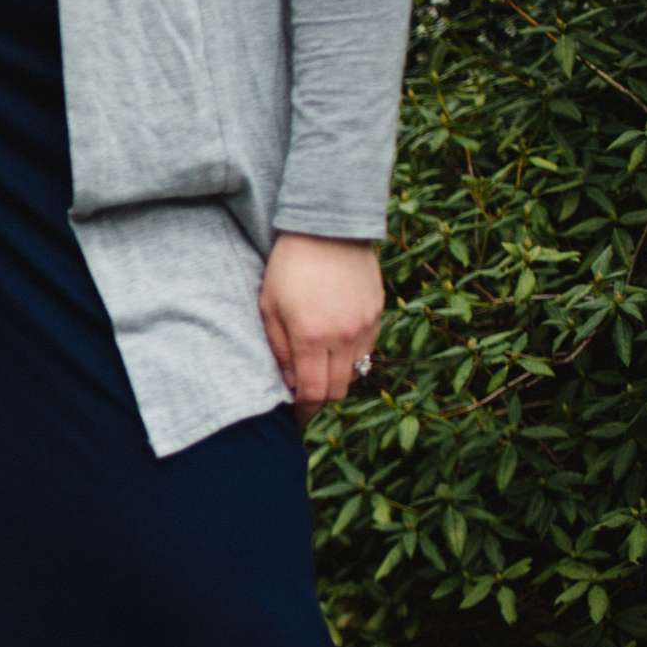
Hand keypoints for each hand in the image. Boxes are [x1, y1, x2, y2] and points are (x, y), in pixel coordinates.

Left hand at [258, 231, 383, 419]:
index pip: (313, 392)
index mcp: (310, 336)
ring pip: (356, 373)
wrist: (327, 229)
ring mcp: (365, 325)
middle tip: (307, 396)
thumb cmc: (288, 267)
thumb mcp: (269, 307)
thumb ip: (278, 349)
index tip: (298, 417)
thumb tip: (290, 382)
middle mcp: (343, 336)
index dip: (305, 411)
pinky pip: (368, 350)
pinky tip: (336, 345)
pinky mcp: (378, 314)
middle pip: (338, 390)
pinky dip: (352, 358)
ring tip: (320, 368)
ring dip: (338, 378)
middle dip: (321, 399)